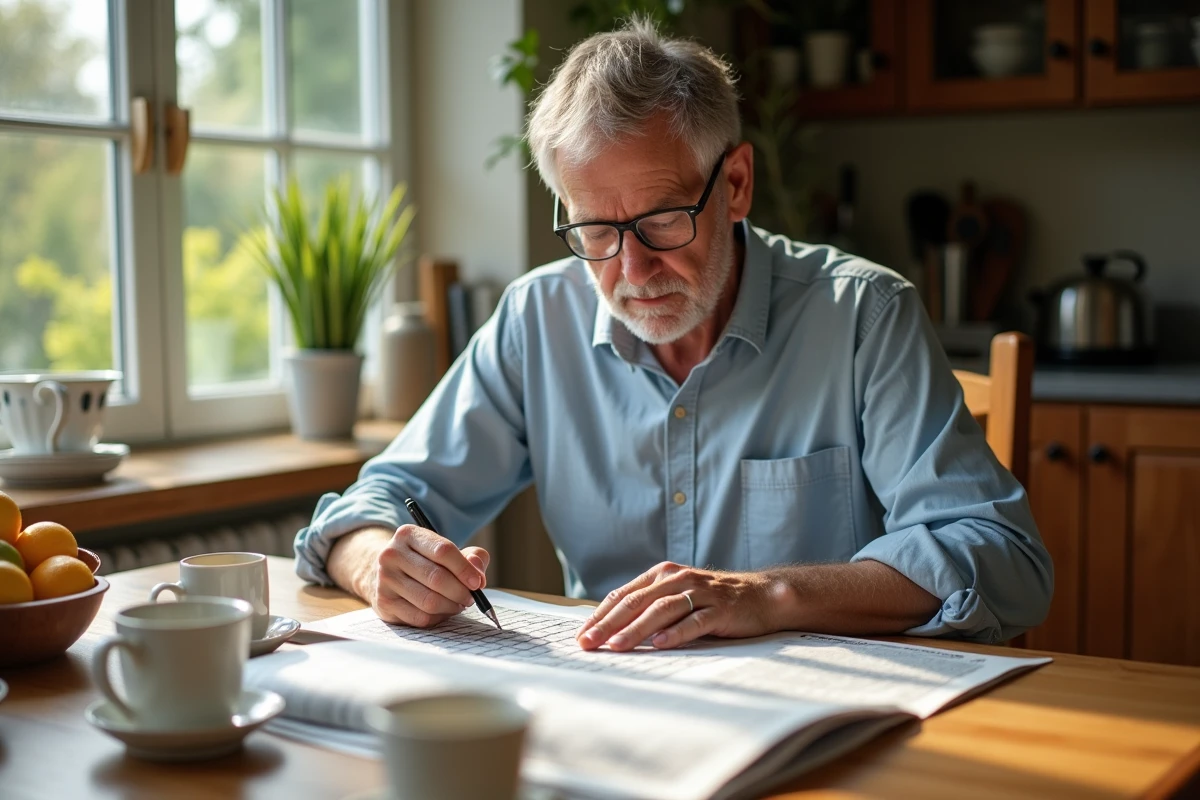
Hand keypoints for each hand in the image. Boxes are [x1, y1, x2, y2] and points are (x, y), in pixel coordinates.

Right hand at [371, 524, 489, 627]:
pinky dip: (438, 618)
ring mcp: (385, 580)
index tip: (478, 583)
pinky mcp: (384, 603)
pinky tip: (442, 611)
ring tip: (458, 604)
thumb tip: (478, 574)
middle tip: (471, 598)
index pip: (443, 551)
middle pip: (436, 578)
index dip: (465, 569)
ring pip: (429, 601)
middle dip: (460, 591)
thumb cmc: (425, 561)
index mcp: (408, 535)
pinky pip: (420, 617)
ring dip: (451, 606)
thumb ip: (471, 557)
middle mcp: (392, 554)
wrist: (388, 574)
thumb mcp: (446, 551)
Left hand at [574, 562, 785, 651]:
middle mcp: (678, 579)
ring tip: (616, 646)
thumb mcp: (677, 598)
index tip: (581, 636)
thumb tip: (610, 632)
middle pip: (637, 602)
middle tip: (588, 643)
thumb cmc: (712, 602)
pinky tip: (660, 644)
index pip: (623, 596)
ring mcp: (700, 593)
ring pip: (661, 610)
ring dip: (636, 630)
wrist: (760, 596)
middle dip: (608, 624)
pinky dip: (676, 632)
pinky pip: (695, 621)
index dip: (600, 616)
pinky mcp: (721, 609)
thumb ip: (649, 607)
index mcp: (662, 575)